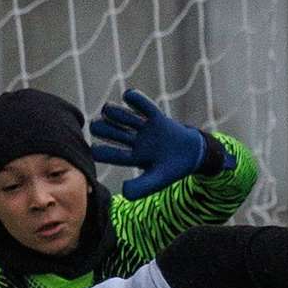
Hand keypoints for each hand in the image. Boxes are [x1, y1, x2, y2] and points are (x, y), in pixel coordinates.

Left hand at [90, 85, 206, 198]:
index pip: (114, 155)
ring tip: (106, 110)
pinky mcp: (157, 118)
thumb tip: (124, 191)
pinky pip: (145, 107)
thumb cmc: (173, 170)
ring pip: (125, 118)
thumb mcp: (158, 181)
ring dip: (114, 113)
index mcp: (134, 157)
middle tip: (95, 126)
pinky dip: (136, 100)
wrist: (194, 155)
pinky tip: (127, 96)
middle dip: (103, 129)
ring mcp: (146, 129)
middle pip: (115, 133)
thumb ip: (142, 188)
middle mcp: (136, 142)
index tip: (94, 150)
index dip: (103, 152)